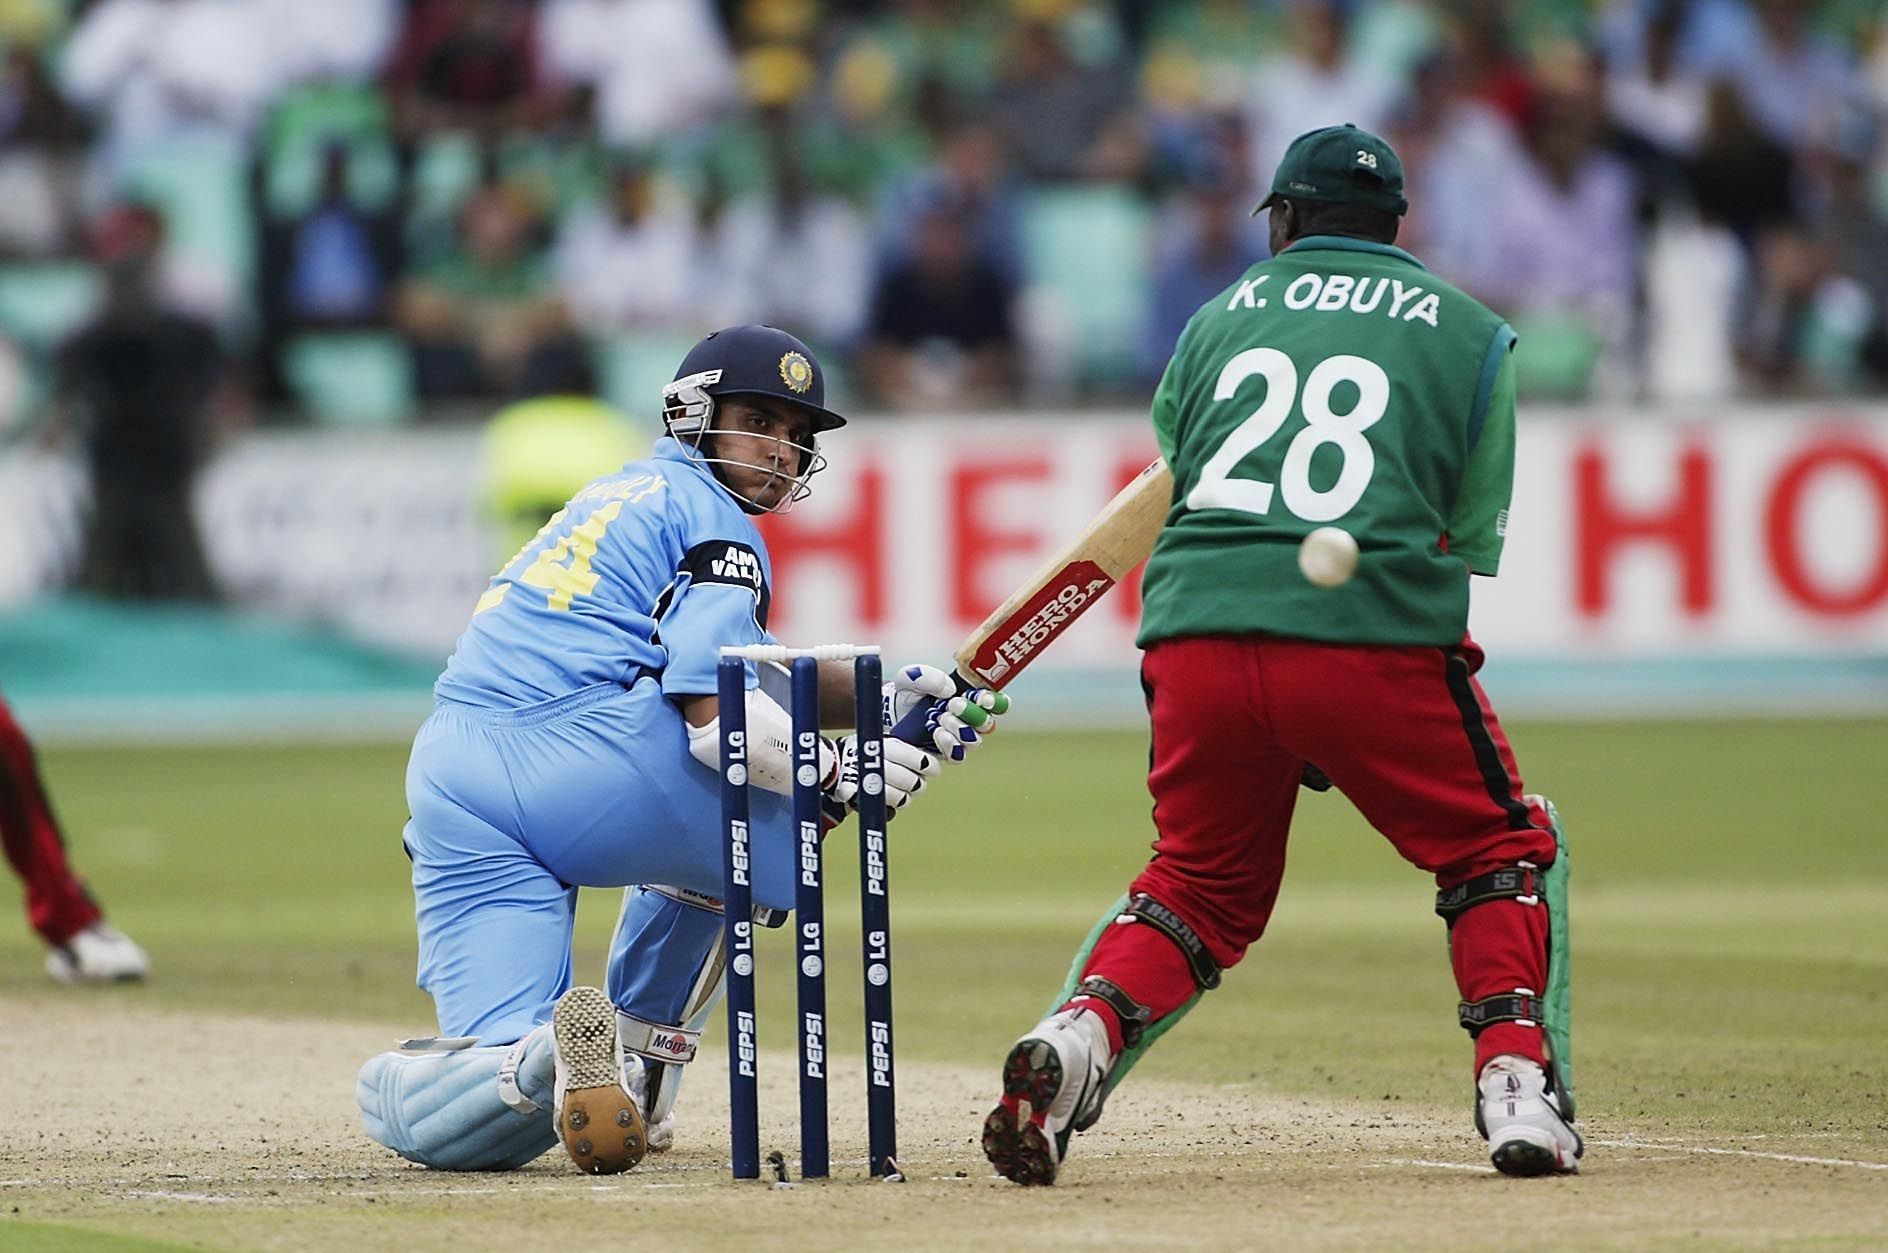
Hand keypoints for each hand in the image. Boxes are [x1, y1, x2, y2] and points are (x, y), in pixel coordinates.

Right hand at [822, 733, 938, 811]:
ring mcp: (870, 782)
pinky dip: (893, 804)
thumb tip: (935, 762)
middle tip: (915, 782)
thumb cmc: (868, 752)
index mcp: (887, 745)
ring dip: (905, 795)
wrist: (835, 764)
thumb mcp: (886, 742)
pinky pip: (890, 808)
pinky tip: (890, 798)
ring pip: (904, 798)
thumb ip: (908, 751)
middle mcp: (880, 763)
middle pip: (914, 782)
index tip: (931, 769)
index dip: (930, 767)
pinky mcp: (864, 799)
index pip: (921, 761)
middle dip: (917, 783)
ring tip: (901, 790)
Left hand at [883, 663, 1011, 762]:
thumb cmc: (905, 693)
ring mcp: (958, 738)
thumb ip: (929, 676)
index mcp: (969, 698)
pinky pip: (958, 755)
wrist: (887, 714)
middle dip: (973, 715)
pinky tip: (936, 733)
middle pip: (987, 724)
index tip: (982, 698)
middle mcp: (968, 719)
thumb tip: (949, 690)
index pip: (996, 703)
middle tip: (954, 705)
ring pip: (974, 741)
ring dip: (959, 728)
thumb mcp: (911, 678)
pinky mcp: (946, 754)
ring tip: (940, 718)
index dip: (996, 702)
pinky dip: (949, 744)